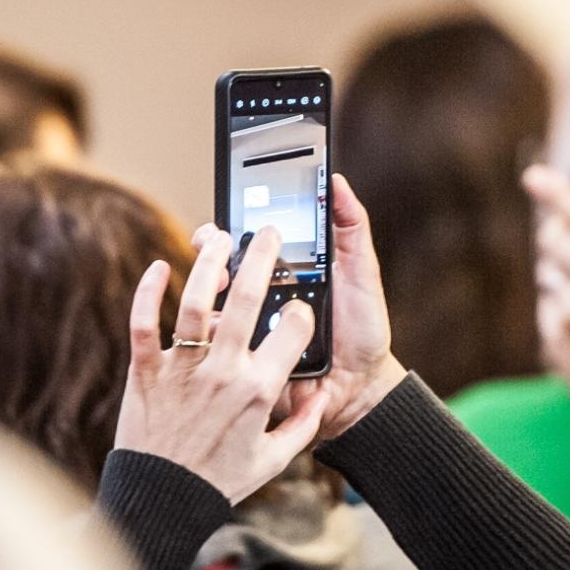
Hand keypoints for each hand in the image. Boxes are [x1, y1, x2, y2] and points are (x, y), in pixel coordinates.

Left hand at [113, 226, 328, 502]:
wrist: (160, 501)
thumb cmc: (219, 482)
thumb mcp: (273, 460)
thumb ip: (303, 427)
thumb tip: (324, 401)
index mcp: (259, 391)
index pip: (293, 332)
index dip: (302, 311)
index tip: (300, 304)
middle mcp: (222, 373)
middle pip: (248, 299)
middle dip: (263, 257)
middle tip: (268, 233)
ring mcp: (182, 369)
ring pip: (197, 301)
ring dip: (209, 262)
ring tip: (220, 238)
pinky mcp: (145, 370)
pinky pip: (144, 321)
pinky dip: (149, 290)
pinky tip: (160, 266)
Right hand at [193, 175, 404, 440]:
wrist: (362, 388)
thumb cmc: (362, 330)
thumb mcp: (361, 274)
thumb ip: (350, 227)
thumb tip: (334, 181)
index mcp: (284, 275)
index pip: (245, 245)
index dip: (226, 232)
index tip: (222, 227)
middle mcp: (261, 299)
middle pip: (218, 270)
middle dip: (208, 254)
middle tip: (214, 249)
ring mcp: (249, 331)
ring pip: (211, 304)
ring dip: (207, 290)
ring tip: (219, 284)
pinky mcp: (245, 362)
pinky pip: (216, 345)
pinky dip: (210, 332)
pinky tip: (218, 324)